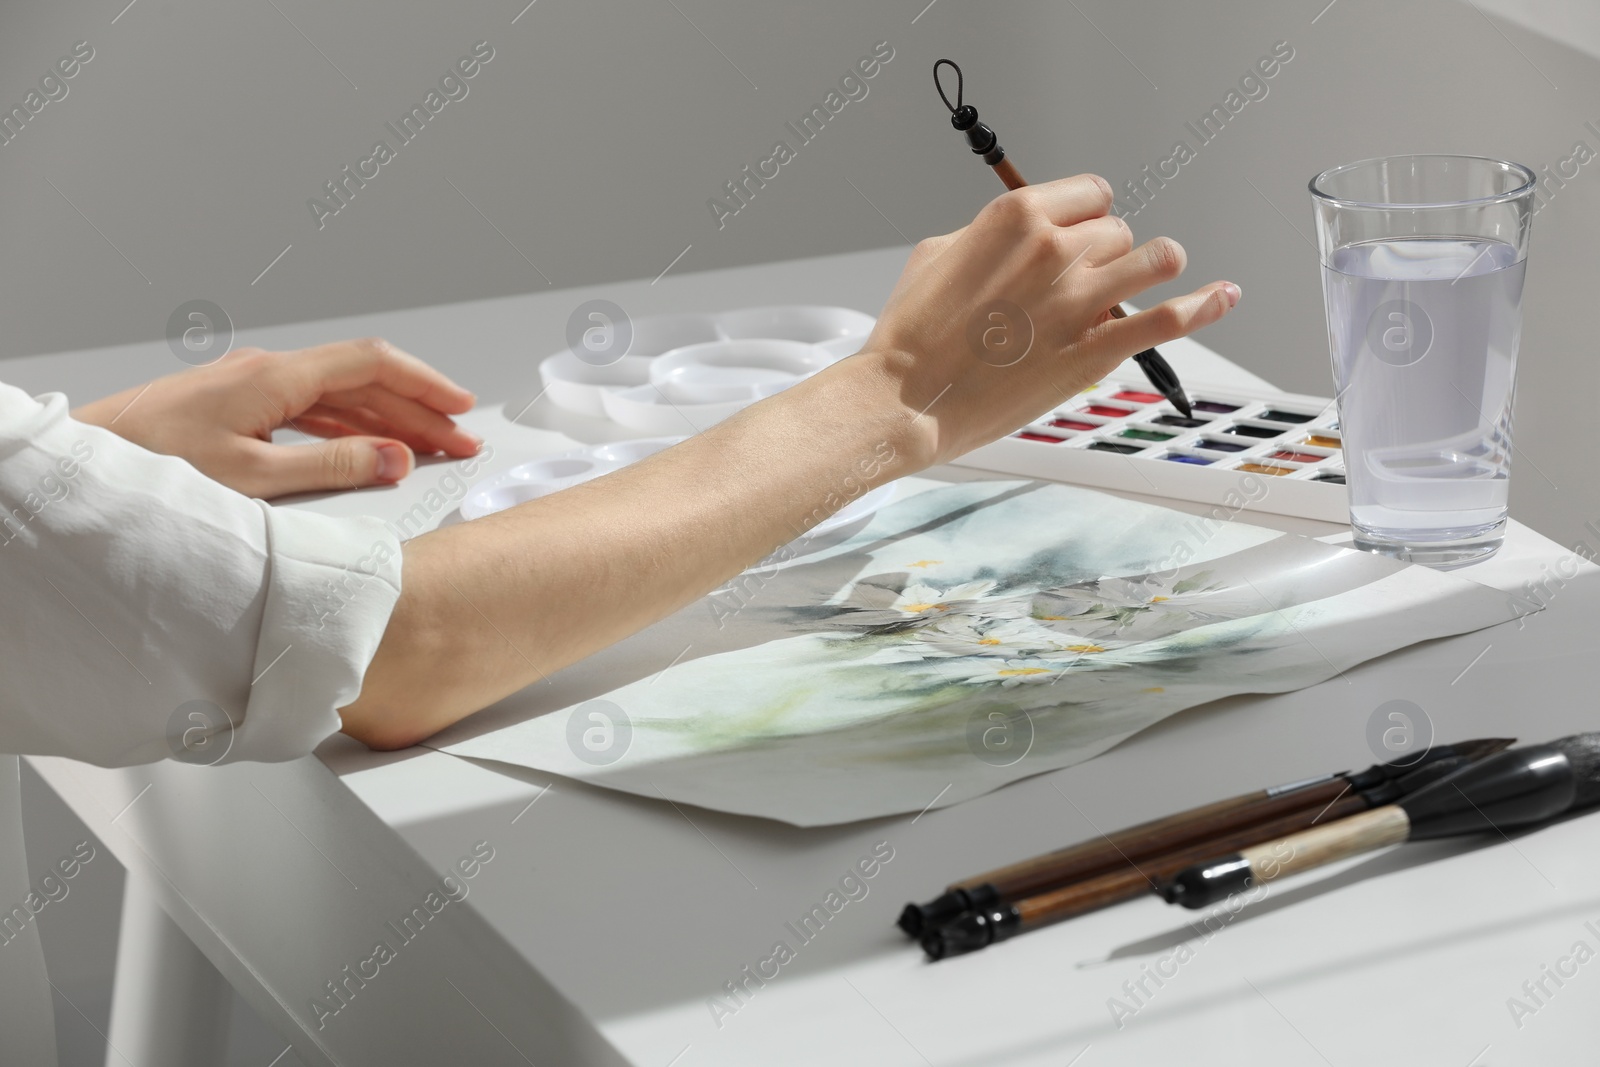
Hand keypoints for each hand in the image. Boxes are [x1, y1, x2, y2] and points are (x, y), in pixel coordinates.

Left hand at [74, 337, 480, 498]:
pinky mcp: (237, 405)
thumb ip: (331, 468)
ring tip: (426, 446)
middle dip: (416, 408)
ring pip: (338, 395)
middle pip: (362, 380)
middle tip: (458, 438)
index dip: (424, 384)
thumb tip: (394, 459)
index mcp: (274, 376)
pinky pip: (311, 409)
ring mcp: (250, 385)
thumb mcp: (253, 478)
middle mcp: (266, 371)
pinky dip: (349, 427)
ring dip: (387, 419)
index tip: (460, 407)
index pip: (372, 363)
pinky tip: (367, 446)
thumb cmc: (153, 466)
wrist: (89, 460)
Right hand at [855, 173, 1239, 466]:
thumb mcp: (936, 256)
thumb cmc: (911, 333)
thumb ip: (988, 236)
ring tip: (1148, 279)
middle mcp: (1054, 248)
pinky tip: (1225, 295)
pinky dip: (1204, 305)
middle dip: (1106, 254)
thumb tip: (1019, 237)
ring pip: (1155, 260)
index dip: (1090, 215)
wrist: (907, 399)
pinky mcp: (1092, 350)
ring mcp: (1078, 300)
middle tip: (1080, 285)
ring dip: (1154, 268)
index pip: (1091, 194)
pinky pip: (1168, 319)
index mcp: (1016, 217)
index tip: (1080, 237)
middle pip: (1119, 230)